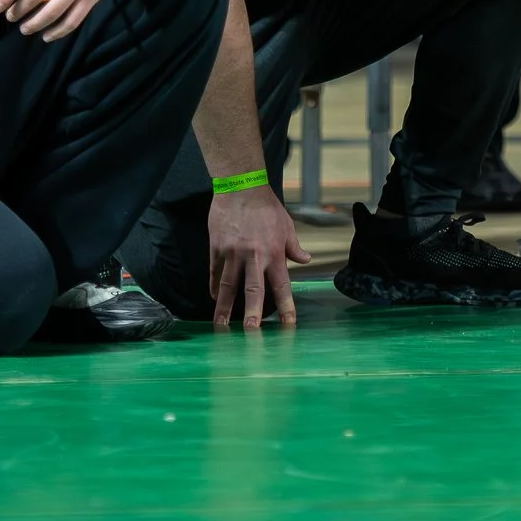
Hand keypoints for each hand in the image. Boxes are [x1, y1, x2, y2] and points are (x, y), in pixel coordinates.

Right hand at [209, 185, 310, 328]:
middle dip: (252, 314)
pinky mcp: (217, 247)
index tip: (288, 325)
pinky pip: (214, 271)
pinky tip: (214, 299)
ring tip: (221, 326)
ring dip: (225, 307)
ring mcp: (233, 253)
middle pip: (253, 290)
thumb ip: (294, 246)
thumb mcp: (286, 225)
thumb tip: (306, 259)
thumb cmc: (266, 206)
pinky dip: (214, 286)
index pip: (282, 286)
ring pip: (228, 285)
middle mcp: (254, 256)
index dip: (286, 307)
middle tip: (251, 334)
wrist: (241, 186)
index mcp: (274, 253)